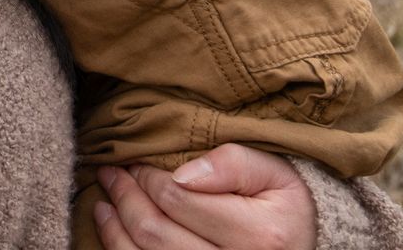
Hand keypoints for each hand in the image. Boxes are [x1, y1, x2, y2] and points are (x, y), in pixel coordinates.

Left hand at [93, 144, 317, 249]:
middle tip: (112, 172)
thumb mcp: (275, 174)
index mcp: (258, 234)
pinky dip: (122, 248)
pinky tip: (114, 229)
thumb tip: (181, 174)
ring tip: (106, 200)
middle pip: (155, 231)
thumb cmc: (282, 207)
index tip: (136, 160)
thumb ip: (233, 163)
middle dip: (125, 197)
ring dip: (115, 227)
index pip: (178, 198)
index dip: (148, 176)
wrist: (297, 248)